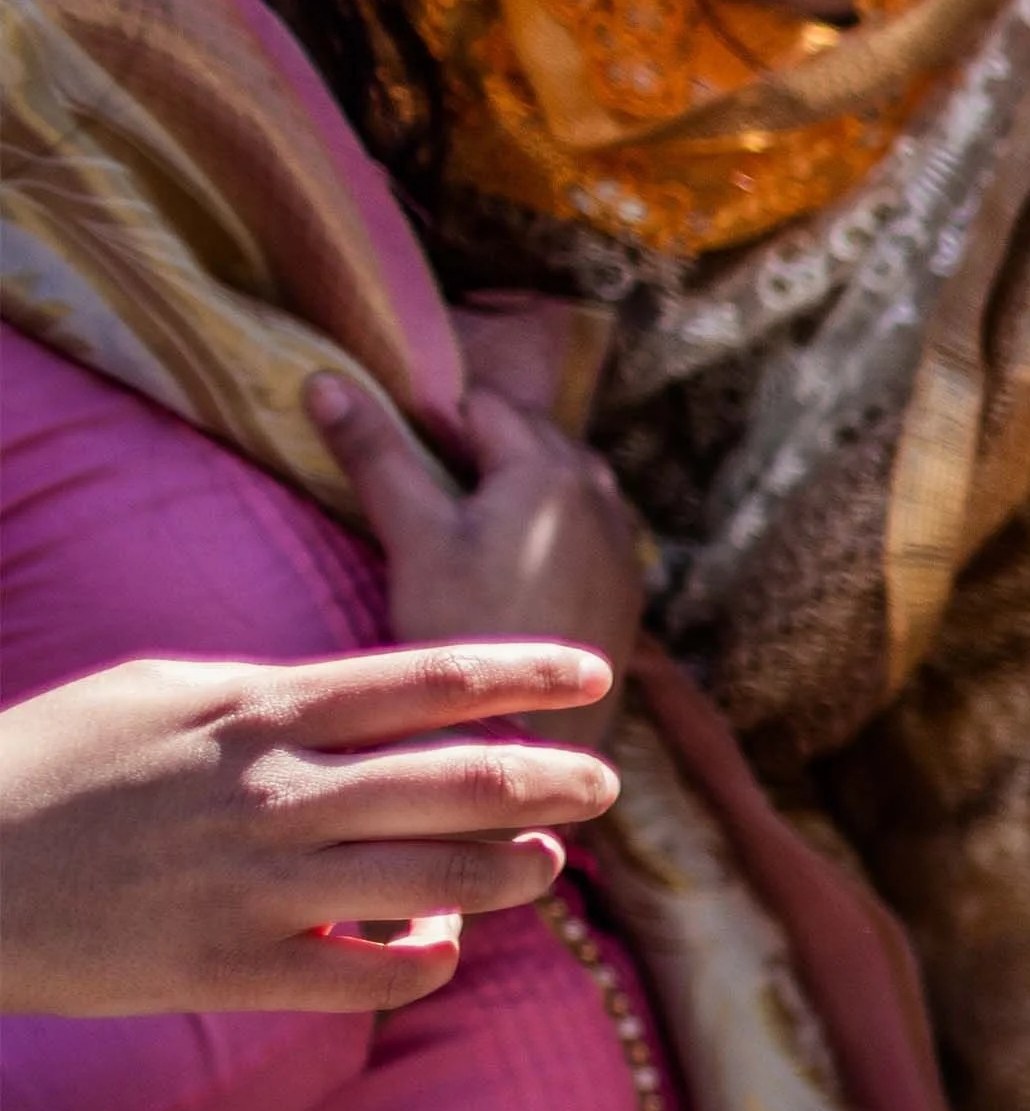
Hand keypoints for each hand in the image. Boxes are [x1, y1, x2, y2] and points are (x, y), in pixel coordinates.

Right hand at [0, 648, 617, 1015]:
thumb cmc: (52, 764)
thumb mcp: (165, 691)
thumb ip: (273, 696)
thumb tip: (366, 700)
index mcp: (263, 705)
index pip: (433, 677)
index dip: (529, 675)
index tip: (596, 675)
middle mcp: (276, 789)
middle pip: (461, 779)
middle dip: (555, 782)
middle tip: (608, 785)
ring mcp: (258, 883)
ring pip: (436, 878)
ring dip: (511, 874)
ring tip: (545, 867)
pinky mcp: (229, 968)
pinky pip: (368, 972)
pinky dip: (422, 958)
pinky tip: (436, 944)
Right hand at [306, 375, 645, 746]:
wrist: (527, 730)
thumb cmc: (461, 627)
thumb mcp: (413, 536)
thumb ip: (376, 454)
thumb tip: (322, 380)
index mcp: (548, 466)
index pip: (485, 405)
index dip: (435, 419)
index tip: (397, 448)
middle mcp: (600, 493)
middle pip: (532, 438)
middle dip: (480, 448)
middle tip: (423, 483)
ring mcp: (621, 540)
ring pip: (564, 483)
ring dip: (519, 486)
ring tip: (465, 524)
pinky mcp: (627, 586)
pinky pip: (588, 531)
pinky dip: (551, 530)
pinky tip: (512, 568)